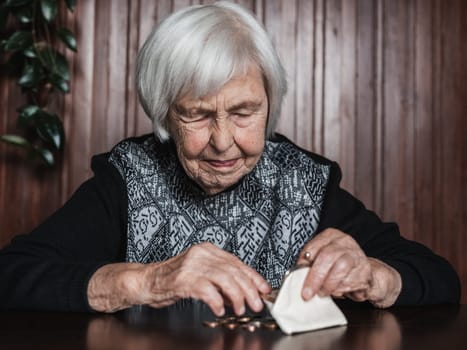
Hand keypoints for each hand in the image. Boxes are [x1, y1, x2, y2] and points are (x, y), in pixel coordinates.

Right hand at [88, 242, 270, 315]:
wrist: (146, 281)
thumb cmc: (174, 279)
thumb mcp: (201, 274)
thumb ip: (222, 280)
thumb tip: (245, 292)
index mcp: (208, 250)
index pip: (237, 263)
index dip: (253, 277)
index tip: (264, 290)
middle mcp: (201, 254)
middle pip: (233, 270)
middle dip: (249, 289)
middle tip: (256, 304)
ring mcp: (191, 265)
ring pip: (224, 278)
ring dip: (236, 296)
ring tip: (240, 309)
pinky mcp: (182, 279)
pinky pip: (206, 290)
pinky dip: (217, 301)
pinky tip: (220, 309)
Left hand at [296, 228, 401, 307]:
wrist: (364, 272)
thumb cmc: (338, 265)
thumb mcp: (322, 259)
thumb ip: (310, 263)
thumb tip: (297, 275)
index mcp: (330, 236)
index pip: (313, 246)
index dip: (304, 263)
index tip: (298, 276)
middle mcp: (344, 242)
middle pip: (327, 256)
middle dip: (315, 277)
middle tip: (307, 292)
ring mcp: (356, 254)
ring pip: (340, 268)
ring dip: (328, 285)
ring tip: (323, 292)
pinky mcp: (365, 270)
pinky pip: (350, 281)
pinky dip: (340, 290)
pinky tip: (337, 291)